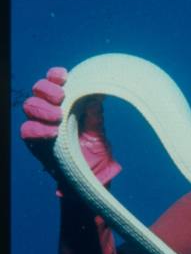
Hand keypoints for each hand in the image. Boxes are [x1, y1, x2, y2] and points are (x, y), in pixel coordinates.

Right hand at [20, 67, 121, 189]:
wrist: (90, 176)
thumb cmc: (94, 151)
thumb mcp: (97, 132)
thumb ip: (95, 115)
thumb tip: (99, 95)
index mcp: (65, 102)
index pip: (53, 81)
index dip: (55, 76)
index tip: (65, 77)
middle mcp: (50, 110)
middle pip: (38, 90)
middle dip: (48, 90)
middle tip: (61, 98)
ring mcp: (40, 124)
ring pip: (30, 106)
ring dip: (43, 109)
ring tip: (58, 118)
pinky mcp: (35, 141)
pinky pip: (28, 130)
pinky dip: (39, 129)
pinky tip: (52, 132)